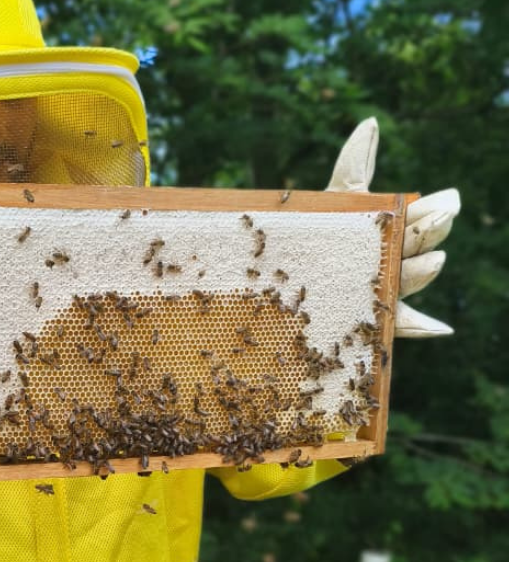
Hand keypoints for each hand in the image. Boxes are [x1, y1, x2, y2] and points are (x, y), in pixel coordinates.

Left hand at [326, 118, 459, 337]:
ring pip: (407, 283)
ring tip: (433, 261)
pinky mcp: (361, 317)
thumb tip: (372, 121)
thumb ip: (354, 162)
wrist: (279, 268)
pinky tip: (440, 327)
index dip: (432, 213)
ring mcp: (377, 291)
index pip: (417, 223)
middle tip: (440, 218)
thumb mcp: (334, 197)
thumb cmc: (314, 229)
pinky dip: (419, 326)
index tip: (448, 200)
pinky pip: (395, 325)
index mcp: (389, 235)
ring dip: (422, 272)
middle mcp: (389, 264)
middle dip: (429, 234)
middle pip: (416, 250)